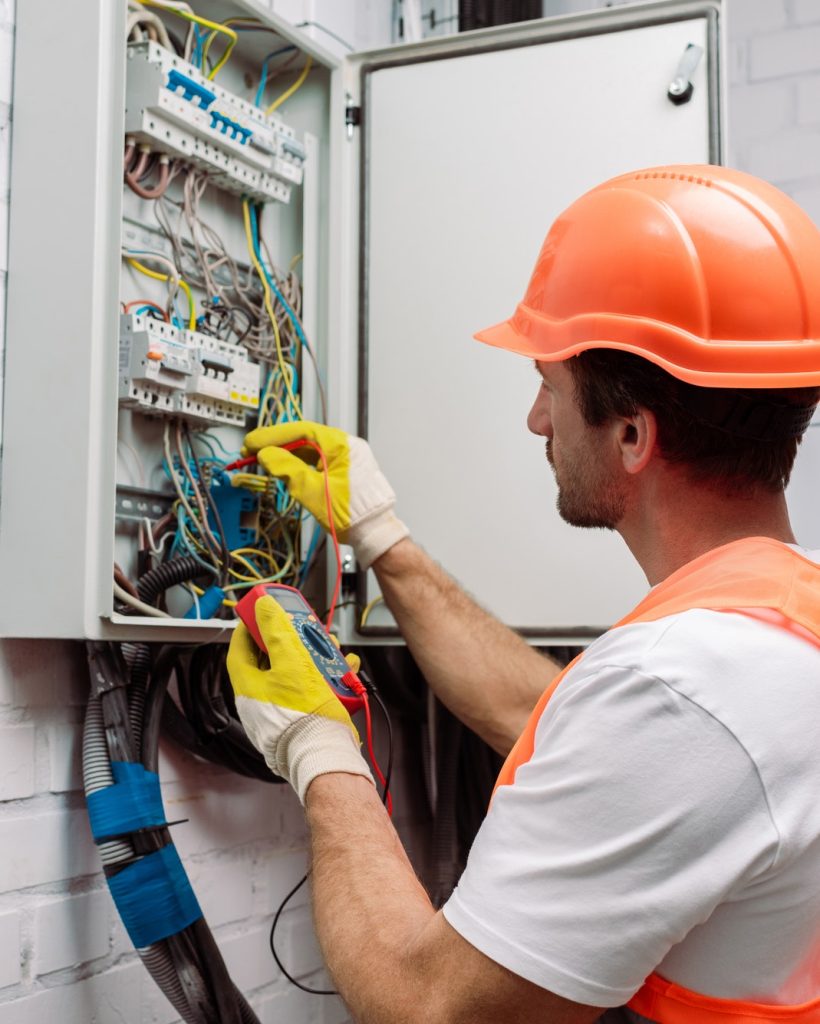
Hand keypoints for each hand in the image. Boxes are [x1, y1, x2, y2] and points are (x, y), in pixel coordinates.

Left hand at [226, 596, 373, 802]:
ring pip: (294, 674)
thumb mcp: (291, 662)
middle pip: (272, 659)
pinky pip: (309, 691)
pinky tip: (343, 672)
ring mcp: (279, 711)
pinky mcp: (299, 719)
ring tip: (332, 652)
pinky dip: (325, 678)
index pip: (239, 648)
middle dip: (292, 642)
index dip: (248, 628)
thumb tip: (263, 607)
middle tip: (306, 631)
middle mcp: (260, 700)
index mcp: (248, 686)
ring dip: (314, 658)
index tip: (259, 613)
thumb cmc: (303, 717)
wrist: (324, 755)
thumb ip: (277, 632)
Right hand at [243, 421, 408, 568]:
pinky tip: (283, 466)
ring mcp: (346, 457)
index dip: (272, 435)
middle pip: (304, 436)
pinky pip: (317, 458)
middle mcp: (346, 446)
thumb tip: (266, 455)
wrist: (375, 533)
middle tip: (251, 451)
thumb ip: (287, 469)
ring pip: (309, 448)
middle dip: (276, 444)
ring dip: (285, 452)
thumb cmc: (351, 513)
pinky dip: (298, 461)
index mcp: (342, 445)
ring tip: (263, 460)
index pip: (301, 430)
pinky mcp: (343, 469)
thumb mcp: (312, 491)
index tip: (252, 443)